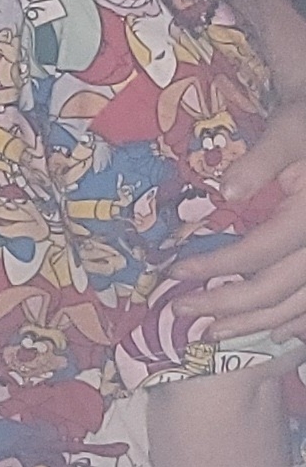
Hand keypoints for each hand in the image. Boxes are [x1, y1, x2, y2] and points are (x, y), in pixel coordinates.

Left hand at [180, 96, 305, 339]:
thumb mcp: (286, 133)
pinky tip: (276, 334)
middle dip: (227, 306)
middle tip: (181, 312)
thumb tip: (227, 192)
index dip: (216, 266)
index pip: (258, 252)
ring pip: (297, 304)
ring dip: (256, 322)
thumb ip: (260, 162)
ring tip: (215, 332)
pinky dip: (296, 320)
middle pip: (277, 290)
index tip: (173, 272)